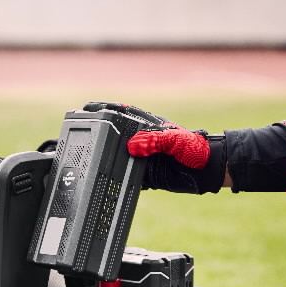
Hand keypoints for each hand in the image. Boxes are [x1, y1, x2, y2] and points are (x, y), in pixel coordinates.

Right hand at [84, 100, 209, 167]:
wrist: (206, 172)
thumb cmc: (195, 148)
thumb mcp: (175, 140)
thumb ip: (154, 140)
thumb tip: (132, 145)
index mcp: (148, 125)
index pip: (122, 113)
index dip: (104, 109)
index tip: (87, 108)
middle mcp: (142, 140)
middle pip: (114, 135)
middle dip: (98, 133)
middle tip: (79, 133)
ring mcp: (142, 157)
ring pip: (117, 155)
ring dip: (104, 157)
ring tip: (84, 157)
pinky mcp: (144, 175)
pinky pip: (125, 175)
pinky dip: (115, 176)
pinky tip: (102, 177)